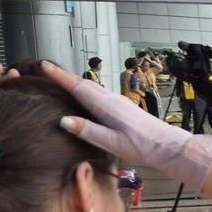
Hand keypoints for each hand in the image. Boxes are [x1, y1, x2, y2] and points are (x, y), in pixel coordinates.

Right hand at [43, 61, 211, 190]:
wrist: (167, 146)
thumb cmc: (141, 146)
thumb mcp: (111, 142)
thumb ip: (88, 131)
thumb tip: (63, 120)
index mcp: (106, 106)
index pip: (78, 87)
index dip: (60, 76)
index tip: (44, 65)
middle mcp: (112, 99)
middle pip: (84, 84)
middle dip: (64, 76)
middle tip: (46, 69)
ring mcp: (119, 102)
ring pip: (93, 88)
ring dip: (76, 83)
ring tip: (60, 80)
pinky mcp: (124, 108)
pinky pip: (100, 95)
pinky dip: (87, 91)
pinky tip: (84, 97)